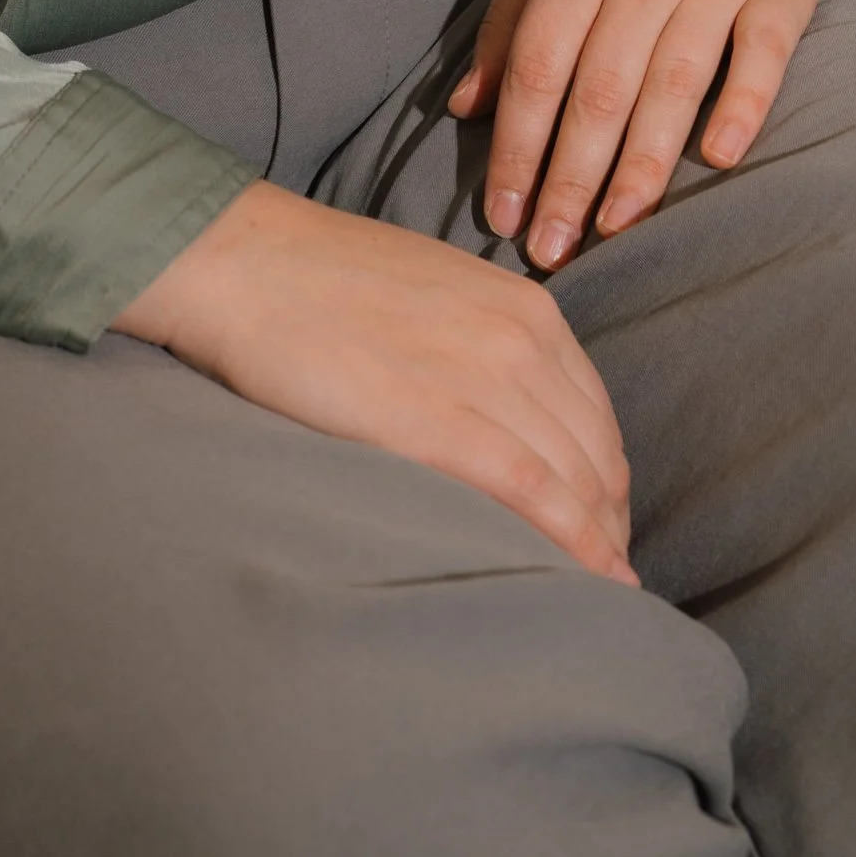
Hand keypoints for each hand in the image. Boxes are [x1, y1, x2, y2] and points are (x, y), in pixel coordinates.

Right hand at [113, 181, 634, 582]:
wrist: (246, 263)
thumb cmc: (322, 283)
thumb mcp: (435, 295)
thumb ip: (484, 346)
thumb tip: (504, 414)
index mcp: (525, 309)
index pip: (596, 415)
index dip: (605, 480)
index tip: (599, 523)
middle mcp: (523, 341)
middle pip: (596, 455)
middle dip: (609, 521)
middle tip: (601, 573)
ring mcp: (487, 380)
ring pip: (577, 481)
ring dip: (598, 544)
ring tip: (599, 593)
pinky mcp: (442, 423)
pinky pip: (536, 495)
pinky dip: (575, 545)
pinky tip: (591, 583)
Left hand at [447, 0, 833, 270]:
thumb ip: (508, 18)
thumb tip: (463, 107)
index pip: (536, 66)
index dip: (515, 147)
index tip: (499, 216)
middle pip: (598, 89)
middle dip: (568, 178)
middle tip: (548, 250)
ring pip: (672, 84)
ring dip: (641, 166)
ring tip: (612, 229)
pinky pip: (760, 58)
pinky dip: (740, 107)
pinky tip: (716, 160)